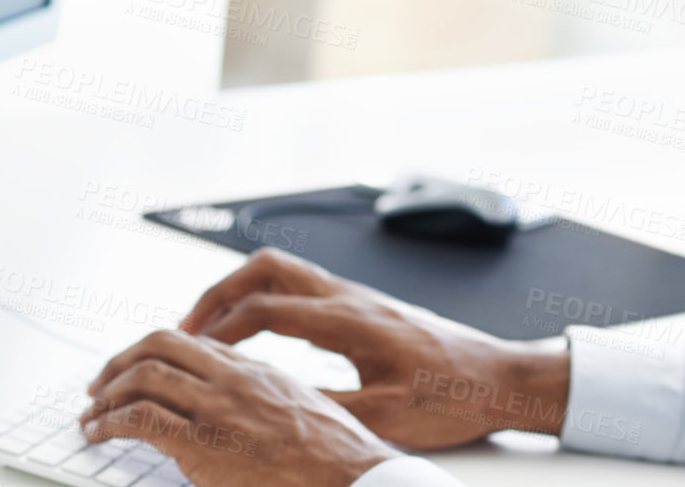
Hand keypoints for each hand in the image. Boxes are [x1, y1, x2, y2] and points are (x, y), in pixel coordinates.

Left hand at [80, 328, 396, 485]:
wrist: (353, 477)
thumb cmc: (335, 457)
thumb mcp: (303, 411)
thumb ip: (267, 401)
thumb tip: (242, 413)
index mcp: (258, 369)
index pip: (194, 343)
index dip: (155, 352)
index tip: (135, 370)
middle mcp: (235, 378)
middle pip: (161, 343)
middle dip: (121, 361)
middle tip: (100, 384)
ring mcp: (219, 407)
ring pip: (145, 374)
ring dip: (107, 393)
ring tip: (91, 414)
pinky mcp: (203, 443)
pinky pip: (141, 419)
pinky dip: (109, 422)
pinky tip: (99, 434)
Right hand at [174, 246, 569, 448]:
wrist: (499, 378)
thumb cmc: (453, 397)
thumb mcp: (387, 415)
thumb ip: (327, 407)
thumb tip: (271, 406)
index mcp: (350, 320)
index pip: (266, 308)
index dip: (219, 330)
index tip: (188, 353)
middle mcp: (350, 298)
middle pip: (267, 269)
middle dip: (218, 294)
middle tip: (185, 330)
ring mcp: (358, 298)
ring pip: (284, 272)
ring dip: (241, 293)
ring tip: (211, 331)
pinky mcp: (365, 307)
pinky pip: (302, 288)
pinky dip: (268, 301)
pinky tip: (259, 336)